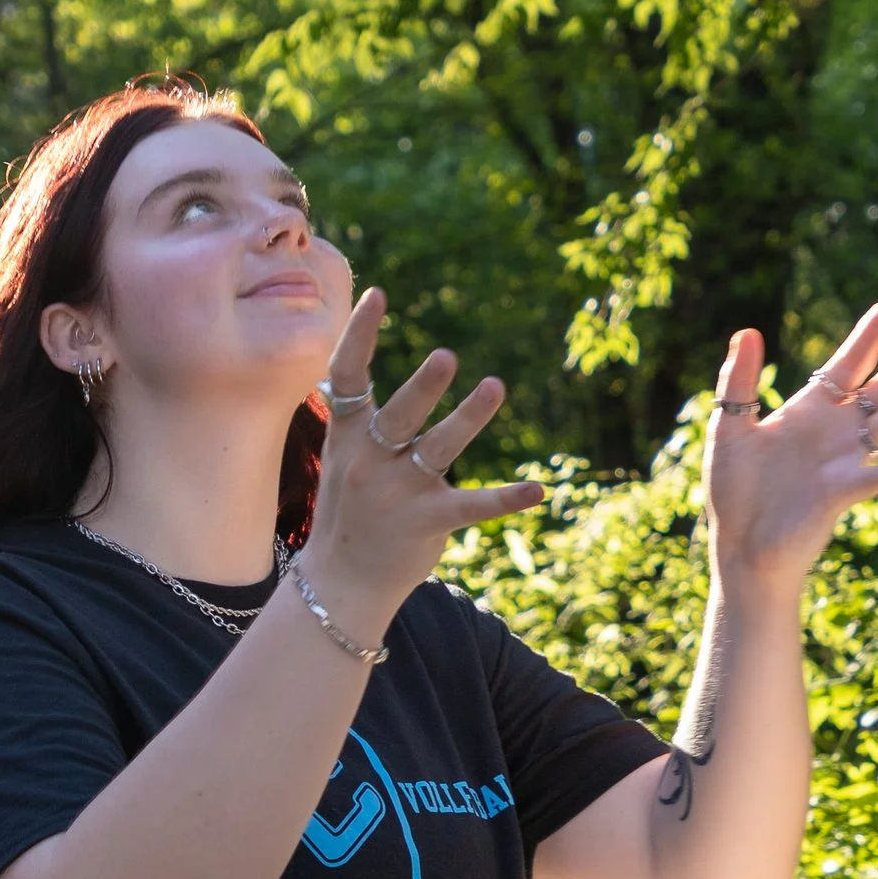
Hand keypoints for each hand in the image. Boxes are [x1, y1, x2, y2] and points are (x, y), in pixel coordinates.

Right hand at [302, 287, 544, 638]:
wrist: (339, 584)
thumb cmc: (348, 510)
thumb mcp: (342, 457)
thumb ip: (359, 417)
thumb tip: (356, 360)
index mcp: (345, 436)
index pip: (348, 376)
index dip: (360, 334)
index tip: (379, 294)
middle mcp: (368, 461)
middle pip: (398, 415)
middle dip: (423, 387)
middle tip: (447, 356)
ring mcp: (398, 493)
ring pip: (437, 449)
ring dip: (468, 418)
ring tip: (495, 385)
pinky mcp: (428, 523)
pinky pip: (472, 506)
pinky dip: (506, 498)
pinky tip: (539, 491)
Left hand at [701, 301, 877, 589]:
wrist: (740, 546)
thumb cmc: (736, 491)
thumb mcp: (730, 428)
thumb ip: (739, 382)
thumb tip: (749, 332)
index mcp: (811, 411)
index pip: (848, 364)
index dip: (871, 336)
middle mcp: (836, 432)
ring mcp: (843, 462)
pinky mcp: (839, 494)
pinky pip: (872, 479)